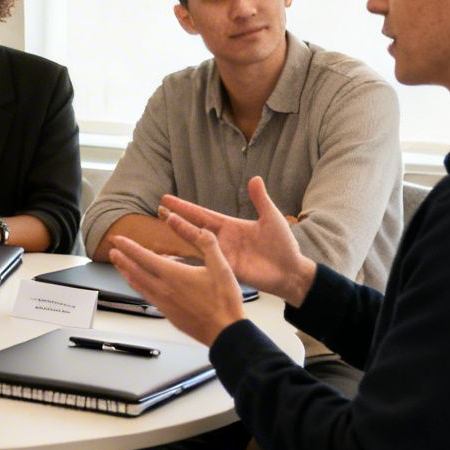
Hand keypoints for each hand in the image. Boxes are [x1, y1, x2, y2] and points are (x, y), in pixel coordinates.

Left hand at [111, 232, 247, 346]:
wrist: (224, 332)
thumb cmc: (223, 302)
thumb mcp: (221, 267)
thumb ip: (209, 245)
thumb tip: (202, 229)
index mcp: (173, 275)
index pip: (144, 257)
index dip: (128, 247)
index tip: (118, 240)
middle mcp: (163, 289)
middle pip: (135, 271)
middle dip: (122, 259)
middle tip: (112, 251)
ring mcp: (163, 303)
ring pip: (138, 285)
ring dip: (127, 273)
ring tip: (119, 266)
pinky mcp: (167, 313)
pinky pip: (146, 296)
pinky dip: (138, 287)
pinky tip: (138, 285)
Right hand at [158, 177, 316, 305]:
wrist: (290, 271)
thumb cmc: (283, 245)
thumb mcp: (271, 218)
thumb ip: (260, 200)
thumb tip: (255, 178)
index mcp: (230, 226)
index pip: (202, 214)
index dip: (185, 207)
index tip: (168, 199)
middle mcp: (222, 239)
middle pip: (194, 226)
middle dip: (176, 218)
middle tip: (158, 209)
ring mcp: (223, 254)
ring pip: (197, 242)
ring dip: (182, 233)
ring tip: (165, 222)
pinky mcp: (227, 268)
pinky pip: (207, 261)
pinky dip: (193, 257)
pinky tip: (180, 254)